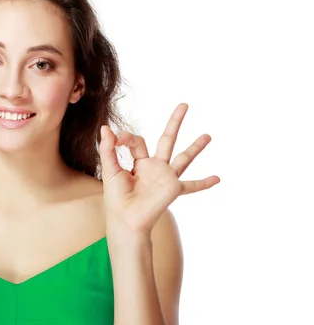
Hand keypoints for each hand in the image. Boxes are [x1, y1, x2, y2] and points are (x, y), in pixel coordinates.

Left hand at [99, 103, 219, 235]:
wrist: (125, 220)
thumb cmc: (116, 199)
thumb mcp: (110, 170)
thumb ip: (108, 149)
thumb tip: (105, 128)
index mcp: (140, 163)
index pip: (138, 141)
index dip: (126, 137)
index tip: (116, 138)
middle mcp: (155, 167)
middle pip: (167, 140)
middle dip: (175, 122)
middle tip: (184, 105)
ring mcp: (166, 177)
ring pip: (184, 158)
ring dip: (196, 147)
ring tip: (207, 135)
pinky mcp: (173, 188)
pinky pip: (192, 186)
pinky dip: (204, 183)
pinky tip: (218, 179)